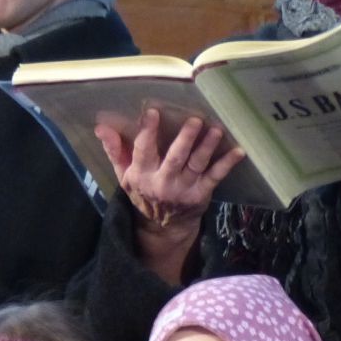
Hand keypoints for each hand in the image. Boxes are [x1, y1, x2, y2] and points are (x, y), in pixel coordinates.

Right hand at [96, 109, 245, 285]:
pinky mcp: (200, 194)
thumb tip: (101, 127)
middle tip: (195, 120)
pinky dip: (227, 164)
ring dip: (207, 147)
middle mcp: (162, 182)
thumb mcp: (124, 175)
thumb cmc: (143, 192)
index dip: (147, 132)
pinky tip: (238, 151)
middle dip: (185, 139)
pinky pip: (215, 177)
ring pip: (196, 164)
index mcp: (141, 175)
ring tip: (216, 130)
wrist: (163, 227)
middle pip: (175, 158)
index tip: (153, 112)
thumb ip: (115, 150)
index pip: (143, 150)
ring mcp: (183, 189)